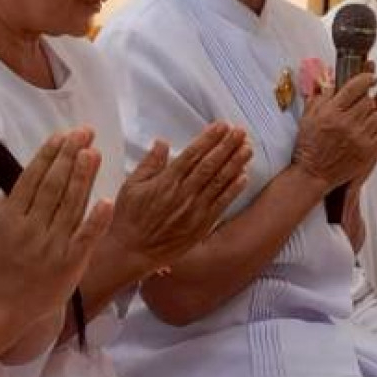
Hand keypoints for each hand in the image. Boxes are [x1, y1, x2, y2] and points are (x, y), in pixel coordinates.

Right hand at [0, 128, 111, 327]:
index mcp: (8, 222)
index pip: (31, 180)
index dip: (47, 156)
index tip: (60, 136)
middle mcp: (33, 230)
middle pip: (54, 186)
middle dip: (70, 156)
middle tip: (84, 132)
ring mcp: (53, 248)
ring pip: (71, 206)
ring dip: (84, 177)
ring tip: (95, 151)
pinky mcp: (70, 266)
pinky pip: (86, 238)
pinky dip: (97, 219)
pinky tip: (108, 199)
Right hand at [107, 124, 253, 268]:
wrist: (132, 251)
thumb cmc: (129, 217)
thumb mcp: (131, 185)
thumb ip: (149, 163)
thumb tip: (162, 142)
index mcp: (166, 181)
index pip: (192, 154)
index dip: (209, 139)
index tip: (222, 126)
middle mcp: (183, 194)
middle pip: (210, 165)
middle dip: (227, 146)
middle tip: (241, 132)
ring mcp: (194, 210)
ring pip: (219, 182)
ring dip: (235, 164)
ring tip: (247, 149)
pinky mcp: (200, 225)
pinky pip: (221, 204)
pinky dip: (233, 190)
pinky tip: (243, 176)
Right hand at [288, 72, 376, 188]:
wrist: (313, 174)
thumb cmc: (309, 145)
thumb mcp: (308, 117)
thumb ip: (320, 97)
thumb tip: (332, 82)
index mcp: (331, 112)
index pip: (354, 87)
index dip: (366, 78)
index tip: (371, 76)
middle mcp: (347, 123)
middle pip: (368, 100)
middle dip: (367, 98)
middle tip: (363, 100)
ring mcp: (359, 137)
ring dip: (373, 113)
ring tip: (363, 117)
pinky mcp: (368, 151)